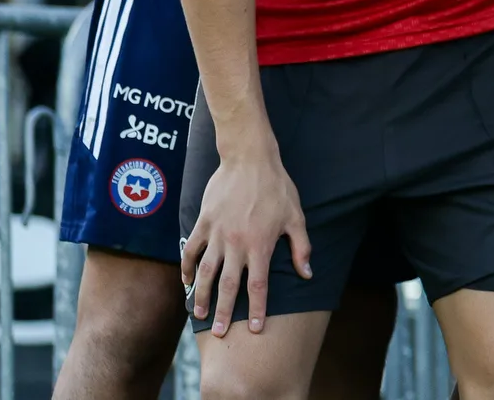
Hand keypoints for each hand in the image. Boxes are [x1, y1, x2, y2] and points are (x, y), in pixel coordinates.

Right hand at [181, 155, 309, 335]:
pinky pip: (191, 250)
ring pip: (205, 272)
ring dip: (200, 295)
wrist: (249, 160)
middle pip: (227, 285)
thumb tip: (307, 274)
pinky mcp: (203, 223)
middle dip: (222, 311)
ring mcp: (217, 234)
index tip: (254, 328)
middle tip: (218, 333)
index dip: (257, 308)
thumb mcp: (297, 217)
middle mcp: (236, 244)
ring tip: (197, 314)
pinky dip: (187, 267)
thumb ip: (301, 247)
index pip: (258, 286)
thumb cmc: (277, 188)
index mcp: (261, 246)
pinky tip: (186, 282)